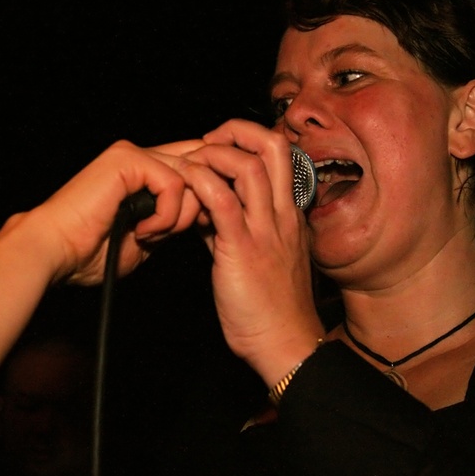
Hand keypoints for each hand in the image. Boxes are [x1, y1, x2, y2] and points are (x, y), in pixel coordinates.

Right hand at [31, 139, 202, 285]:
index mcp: (139, 171)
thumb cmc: (88, 250)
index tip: (199, 225)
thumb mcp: (146, 234)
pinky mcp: (127, 159)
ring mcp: (132, 154)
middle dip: (196, 207)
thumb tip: (203, 210)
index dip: (205, 192)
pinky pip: (173, 183)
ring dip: (177, 216)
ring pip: (190, 176)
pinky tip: (142, 231)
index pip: (192, 164)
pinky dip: (165, 214)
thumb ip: (171, 217)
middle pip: (199, 168)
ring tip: (149, 235)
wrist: (55, 251)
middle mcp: (137, 156)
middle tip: (170, 235)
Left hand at [177, 120, 325, 384]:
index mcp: (289, 215)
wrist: (285, 345)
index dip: (249, 141)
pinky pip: (222, 201)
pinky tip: (185, 186)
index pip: (280, 157)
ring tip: (193, 162)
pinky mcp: (243, 249)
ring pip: (249, 165)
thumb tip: (206, 209)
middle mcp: (283, 215)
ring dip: (215, 154)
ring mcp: (266, 230)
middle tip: (209, 140)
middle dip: (237, 130)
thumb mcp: (259, 258)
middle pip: (273, 147)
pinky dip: (200, 183)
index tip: (220, 148)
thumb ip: (234, 229)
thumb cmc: (272, 309)